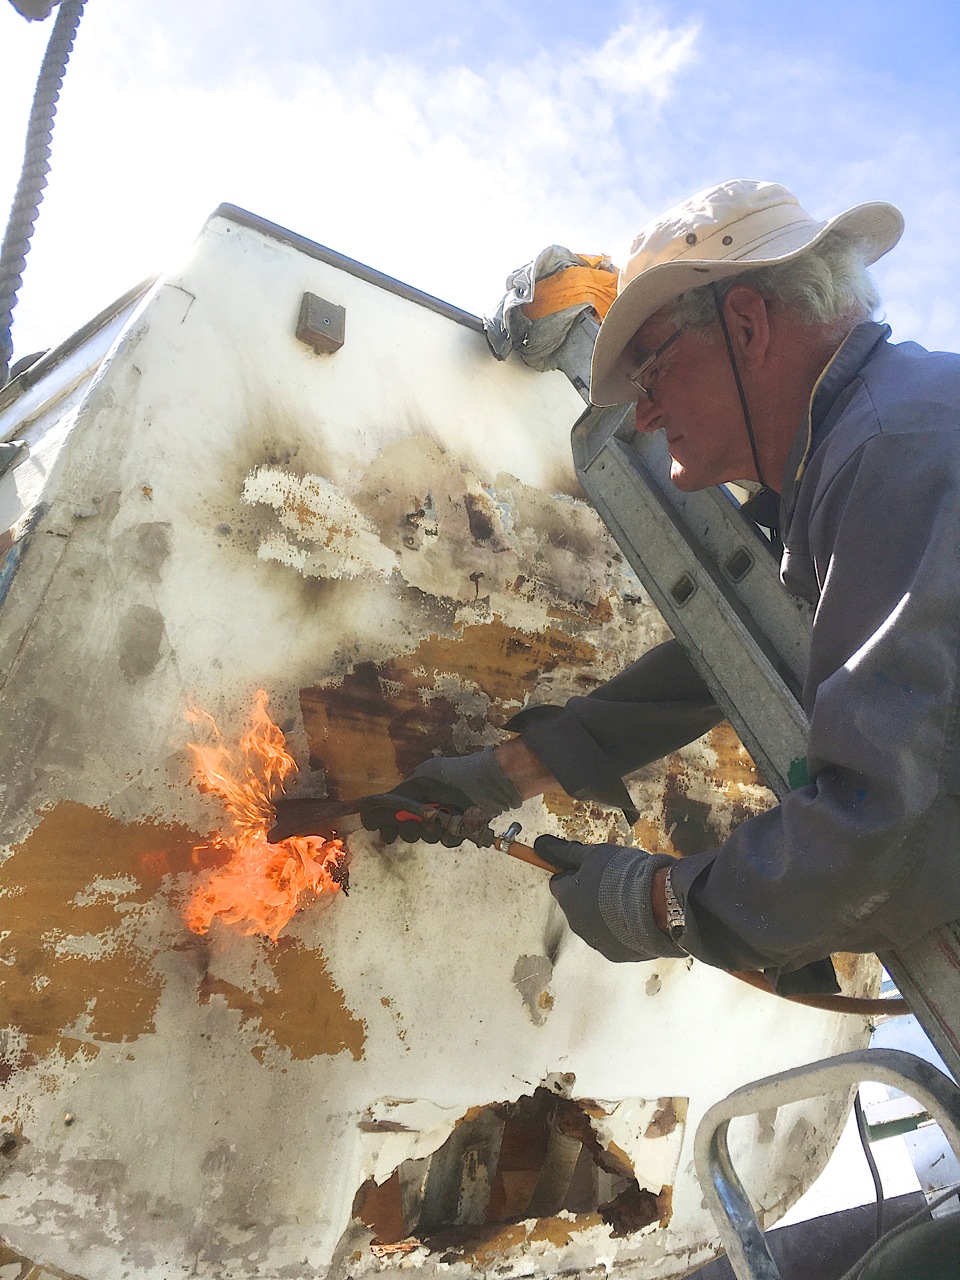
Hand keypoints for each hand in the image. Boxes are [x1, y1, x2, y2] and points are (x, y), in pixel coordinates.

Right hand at [360, 778, 490, 846]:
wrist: (490, 782)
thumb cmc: (454, 776)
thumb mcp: (421, 781)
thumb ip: (397, 797)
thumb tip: (368, 813)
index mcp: (412, 793)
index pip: (389, 813)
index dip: (385, 825)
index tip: (387, 834)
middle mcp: (424, 806)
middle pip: (406, 830)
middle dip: (410, 829)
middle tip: (419, 822)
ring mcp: (441, 819)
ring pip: (426, 837)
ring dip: (432, 831)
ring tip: (443, 820)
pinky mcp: (457, 830)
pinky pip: (446, 841)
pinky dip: (450, 835)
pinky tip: (456, 826)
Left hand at [536, 836, 683, 962]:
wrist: (658, 904)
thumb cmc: (624, 876)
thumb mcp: (593, 854)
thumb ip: (564, 852)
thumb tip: (540, 845)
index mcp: (568, 898)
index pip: (559, 883)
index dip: (575, 872)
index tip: (591, 868)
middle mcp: (576, 923)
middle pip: (576, 904)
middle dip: (590, 893)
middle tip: (613, 881)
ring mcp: (596, 941)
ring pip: (594, 922)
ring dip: (605, 912)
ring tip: (628, 898)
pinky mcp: (616, 953)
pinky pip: (613, 938)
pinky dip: (620, 928)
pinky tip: (636, 915)